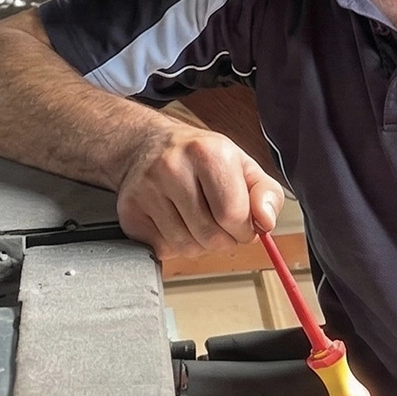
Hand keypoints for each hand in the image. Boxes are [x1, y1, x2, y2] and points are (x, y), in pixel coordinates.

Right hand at [115, 124, 284, 257]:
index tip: (241, 223)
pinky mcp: (129, 211)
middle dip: (223, 240)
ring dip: (198, 244)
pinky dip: (173, 244)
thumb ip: (267, 193)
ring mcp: (146, 190)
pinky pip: (162, 249)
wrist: (147, 146)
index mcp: (207, 152)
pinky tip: (173, 222)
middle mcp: (171, 167)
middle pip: (211, 236)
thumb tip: (266, 221)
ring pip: (186, 248)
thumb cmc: (199, 159)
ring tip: (195, 220)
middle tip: (219, 223)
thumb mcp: (242, 166)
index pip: (234, 215)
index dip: (245, 229)